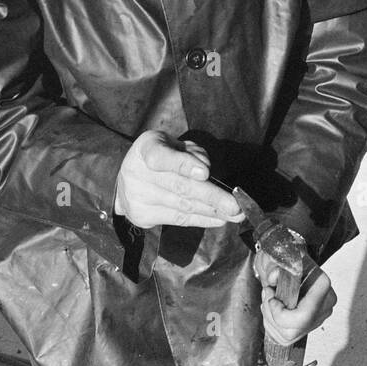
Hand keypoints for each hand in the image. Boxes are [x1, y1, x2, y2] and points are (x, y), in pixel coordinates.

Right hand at [114, 130, 242, 228]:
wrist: (131, 174)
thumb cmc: (163, 154)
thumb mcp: (176, 145)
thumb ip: (192, 154)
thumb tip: (206, 172)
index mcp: (146, 148)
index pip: (162, 156)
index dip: (184, 165)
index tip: (205, 173)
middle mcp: (136, 173)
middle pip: (178, 186)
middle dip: (211, 196)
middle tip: (235, 204)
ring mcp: (136, 197)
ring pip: (182, 206)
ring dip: (212, 212)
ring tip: (234, 214)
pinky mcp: (141, 216)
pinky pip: (177, 219)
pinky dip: (201, 220)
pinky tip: (219, 219)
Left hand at [253, 249, 336, 345]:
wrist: (291, 264)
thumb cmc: (287, 260)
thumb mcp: (279, 258)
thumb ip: (275, 267)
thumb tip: (273, 278)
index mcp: (322, 286)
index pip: (303, 316)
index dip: (279, 312)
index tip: (270, 294)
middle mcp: (325, 306)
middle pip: (294, 330)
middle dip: (271, 315)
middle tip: (266, 296)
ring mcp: (318, 318)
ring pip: (288, 336)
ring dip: (270, 320)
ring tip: (268, 301)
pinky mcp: (309, 326)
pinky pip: (286, 338)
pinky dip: (273, 326)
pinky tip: (272, 310)